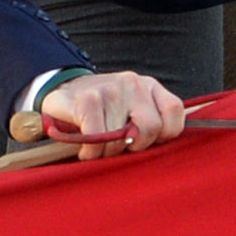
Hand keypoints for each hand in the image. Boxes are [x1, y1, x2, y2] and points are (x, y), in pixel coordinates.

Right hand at [40, 70, 185, 160]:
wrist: (62, 91)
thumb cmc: (102, 110)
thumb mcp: (132, 109)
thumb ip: (150, 122)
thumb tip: (161, 150)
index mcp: (149, 86)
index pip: (174, 111)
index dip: (163, 135)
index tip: (144, 141)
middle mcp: (133, 83)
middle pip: (151, 127)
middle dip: (135, 147)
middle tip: (119, 148)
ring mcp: (110, 90)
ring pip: (121, 137)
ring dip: (107, 152)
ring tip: (98, 148)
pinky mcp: (87, 100)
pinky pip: (97, 137)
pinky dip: (91, 152)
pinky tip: (86, 150)